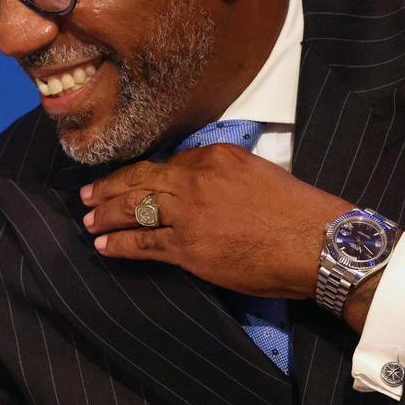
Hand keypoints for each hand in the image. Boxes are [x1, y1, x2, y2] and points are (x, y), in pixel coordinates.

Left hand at [80, 144, 351, 300]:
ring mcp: (188, 215)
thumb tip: (190, 181)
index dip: (134, 173)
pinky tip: (104, 245)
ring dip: (105, 215)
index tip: (119, 178)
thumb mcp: (255, 171)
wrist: (319, 243)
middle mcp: (194, 180)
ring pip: (133, 210)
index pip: (162, 162)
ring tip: (88, 220)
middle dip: (107, 189)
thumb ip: (217, 172)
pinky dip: (118, 244)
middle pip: (138, 181)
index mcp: (212, 156)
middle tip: (85, 196)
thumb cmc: (296, 210)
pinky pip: (143, 243)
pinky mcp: (188, 249)